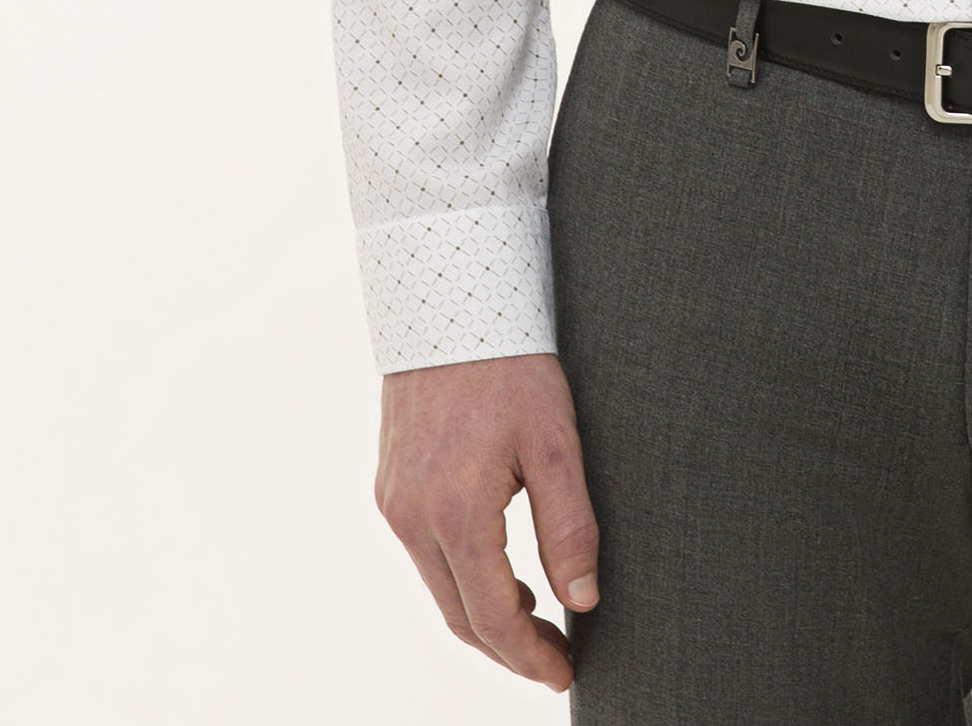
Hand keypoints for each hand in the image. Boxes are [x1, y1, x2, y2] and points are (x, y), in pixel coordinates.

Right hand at [375, 351, 600, 691]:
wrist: (449, 299)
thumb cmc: (510, 362)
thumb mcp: (555, 440)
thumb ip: (569, 525)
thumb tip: (583, 600)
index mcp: (456, 511)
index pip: (493, 617)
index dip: (531, 655)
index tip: (565, 673)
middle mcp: (412, 516)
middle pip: (459, 615)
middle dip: (508, 648)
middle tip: (554, 659)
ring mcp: (394, 501)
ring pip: (439, 588)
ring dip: (483, 615)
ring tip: (535, 619)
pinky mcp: (389, 485)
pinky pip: (424, 554)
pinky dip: (460, 577)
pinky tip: (497, 569)